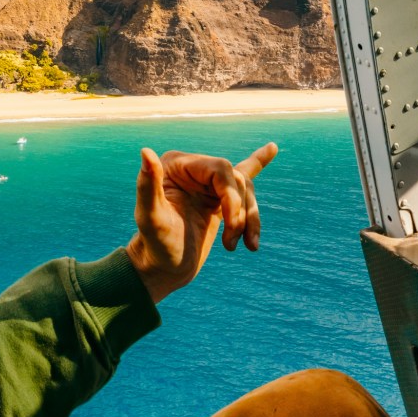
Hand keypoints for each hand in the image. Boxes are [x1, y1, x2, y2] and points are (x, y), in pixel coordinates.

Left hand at [125, 143, 277, 303]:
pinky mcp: (217, 198)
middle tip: (231, 242)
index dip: (232, 196)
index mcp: (176, 165)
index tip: (232, 225)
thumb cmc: (154, 244)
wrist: (162, 267)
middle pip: (236, 180)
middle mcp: (192, 169)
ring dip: (251, 218)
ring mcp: (206, 183)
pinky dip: (258, 163)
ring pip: (244, 189)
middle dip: (240, 212)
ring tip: (250, 245)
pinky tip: (272, 149)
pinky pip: (242, 176)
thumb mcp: (150, 218)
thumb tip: (146, 152)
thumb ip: (147, 185)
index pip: (220, 168)